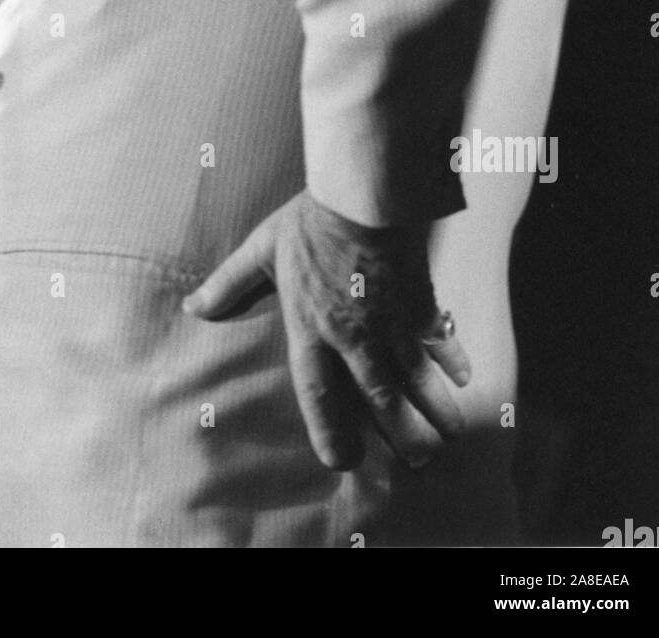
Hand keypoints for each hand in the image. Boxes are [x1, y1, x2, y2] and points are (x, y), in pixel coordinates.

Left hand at [182, 189, 470, 470]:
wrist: (365, 195)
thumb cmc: (310, 220)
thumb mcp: (262, 249)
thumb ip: (230, 285)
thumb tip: (193, 307)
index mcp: (312, 329)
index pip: (319, 396)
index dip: (330, 433)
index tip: (344, 462)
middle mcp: (355, 338)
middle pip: (382, 400)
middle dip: (402, 435)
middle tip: (417, 464)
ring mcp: (392, 324)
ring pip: (418, 381)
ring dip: (434, 411)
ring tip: (448, 438)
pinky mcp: (420, 302)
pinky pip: (440, 340)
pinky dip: (454, 360)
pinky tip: (465, 379)